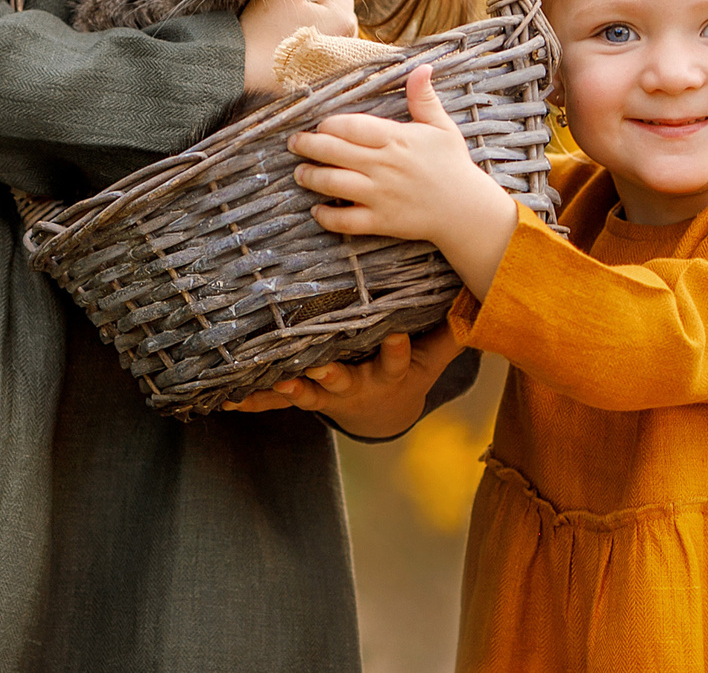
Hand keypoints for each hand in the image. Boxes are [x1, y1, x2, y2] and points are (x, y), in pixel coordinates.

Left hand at [220, 324, 466, 438]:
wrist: (382, 412)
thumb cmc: (407, 371)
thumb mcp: (434, 356)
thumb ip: (452, 329)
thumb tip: (480, 295)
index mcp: (390, 372)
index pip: (397, 357)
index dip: (397, 349)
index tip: (395, 336)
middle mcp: (357, 385)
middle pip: (344, 379)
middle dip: (332, 374)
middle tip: (320, 368)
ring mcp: (327, 394)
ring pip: (307, 393)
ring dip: (290, 389)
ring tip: (274, 382)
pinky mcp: (304, 397)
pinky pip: (275, 401)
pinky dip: (253, 399)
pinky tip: (227, 399)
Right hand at [240, 0, 357, 89]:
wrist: (246, 72)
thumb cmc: (265, 31)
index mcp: (343, 16)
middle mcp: (347, 38)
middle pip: (334, 1)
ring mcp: (337, 56)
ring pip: (327, 20)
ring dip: (308, 13)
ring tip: (283, 18)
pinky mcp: (323, 69)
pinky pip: (321, 40)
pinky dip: (306, 32)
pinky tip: (284, 36)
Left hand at [290, 66, 519, 296]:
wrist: (467, 211)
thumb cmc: (452, 165)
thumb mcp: (441, 127)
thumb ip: (424, 98)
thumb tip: (422, 66)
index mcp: (395, 139)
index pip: (351, 126)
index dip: (329, 124)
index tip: (320, 125)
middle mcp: (383, 166)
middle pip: (334, 152)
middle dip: (308, 146)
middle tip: (294, 143)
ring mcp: (381, 195)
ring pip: (334, 184)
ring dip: (311, 178)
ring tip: (300, 172)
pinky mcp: (381, 222)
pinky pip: (347, 221)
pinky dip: (327, 216)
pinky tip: (317, 210)